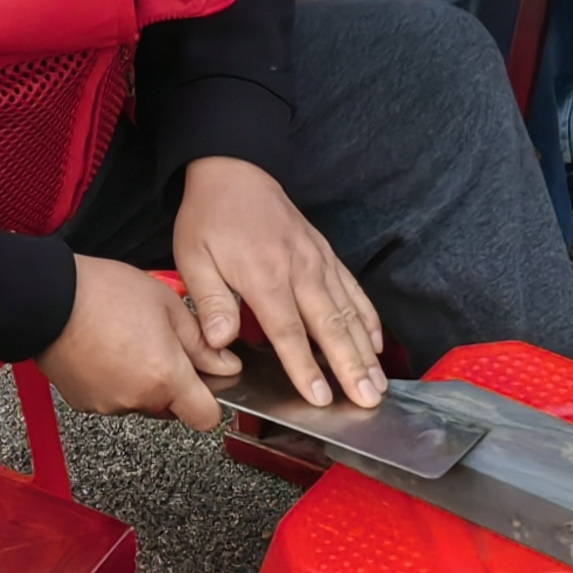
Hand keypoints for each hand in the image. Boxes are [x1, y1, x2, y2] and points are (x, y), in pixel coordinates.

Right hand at [38, 255, 222, 431]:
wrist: (48, 296)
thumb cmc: (104, 293)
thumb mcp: (168, 306)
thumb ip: (201, 344)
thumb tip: (225, 365)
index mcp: (165, 377)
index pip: (206, 417)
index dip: (211, 401)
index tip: (206, 382)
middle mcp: (137, 399)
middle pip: (171, 407)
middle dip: (172, 382)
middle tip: (159, 344)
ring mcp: (107, 404)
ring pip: (140, 401)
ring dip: (141, 380)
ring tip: (126, 341)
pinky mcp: (84, 402)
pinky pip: (112, 397)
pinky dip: (114, 381)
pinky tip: (105, 350)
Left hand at [173, 155, 384, 409]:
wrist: (233, 171)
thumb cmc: (210, 218)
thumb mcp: (193, 257)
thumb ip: (211, 301)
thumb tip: (221, 341)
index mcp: (264, 274)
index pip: (288, 331)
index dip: (304, 367)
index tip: (319, 397)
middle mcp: (299, 269)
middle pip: (331, 326)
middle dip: (351, 367)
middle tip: (367, 400)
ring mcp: (318, 261)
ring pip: (349, 312)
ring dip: (366, 350)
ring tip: (378, 383)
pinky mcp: (326, 255)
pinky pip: (354, 290)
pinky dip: (368, 318)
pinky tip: (377, 343)